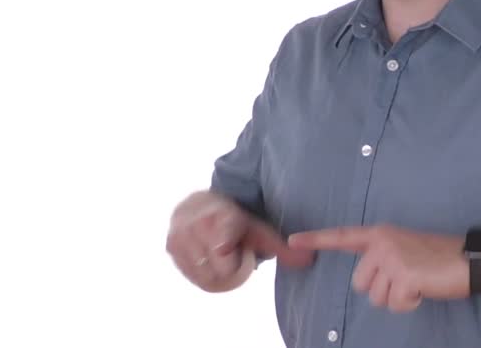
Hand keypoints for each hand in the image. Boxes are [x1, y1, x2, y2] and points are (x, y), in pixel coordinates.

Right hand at [166, 191, 313, 292]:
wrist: (199, 205)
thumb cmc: (235, 221)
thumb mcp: (259, 230)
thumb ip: (283, 247)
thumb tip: (310, 258)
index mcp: (222, 216)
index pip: (222, 240)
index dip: (228, 249)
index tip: (227, 249)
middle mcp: (198, 223)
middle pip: (217, 266)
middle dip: (229, 266)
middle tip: (233, 252)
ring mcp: (181, 235)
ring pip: (203, 274)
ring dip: (215, 271)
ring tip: (220, 254)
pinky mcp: (170, 246)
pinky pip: (190, 275)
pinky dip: (200, 273)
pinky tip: (207, 259)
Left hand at [288, 225, 468, 312]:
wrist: (472, 260)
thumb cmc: (441, 257)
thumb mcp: (407, 248)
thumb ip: (384, 258)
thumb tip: (370, 280)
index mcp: (381, 234)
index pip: (342, 236)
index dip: (315, 239)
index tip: (292, 240)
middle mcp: (381, 243)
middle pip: (360, 284)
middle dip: (383, 290)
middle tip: (409, 278)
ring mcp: (391, 259)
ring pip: (376, 298)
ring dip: (397, 298)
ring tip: (419, 282)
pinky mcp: (403, 276)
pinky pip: (395, 305)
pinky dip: (410, 304)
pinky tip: (425, 289)